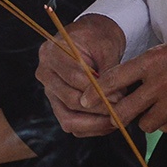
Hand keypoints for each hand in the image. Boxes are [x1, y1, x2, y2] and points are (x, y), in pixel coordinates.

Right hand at [35, 14, 130, 137]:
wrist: (92, 38)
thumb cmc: (99, 39)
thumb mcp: (106, 47)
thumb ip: (108, 72)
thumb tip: (115, 99)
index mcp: (51, 53)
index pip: (74, 78)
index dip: (98, 91)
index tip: (119, 97)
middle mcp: (45, 74)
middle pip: (70, 100)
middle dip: (98, 109)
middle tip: (121, 110)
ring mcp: (49, 91)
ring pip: (68, 119)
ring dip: (94, 124)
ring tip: (116, 121)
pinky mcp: (57, 104)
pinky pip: (71, 124)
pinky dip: (90, 128)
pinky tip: (108, 123)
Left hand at [107, 29, 166, 134]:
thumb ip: (150, 64)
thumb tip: (129, 81)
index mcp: (154, 61)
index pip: (116, 79)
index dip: (97, 93)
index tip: (85, 100)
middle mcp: (160, 84)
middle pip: (124, 110)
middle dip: (115, 115)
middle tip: (113, 116)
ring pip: (145, 124)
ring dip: (145, 119)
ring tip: (152, 109)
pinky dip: (165, 122)